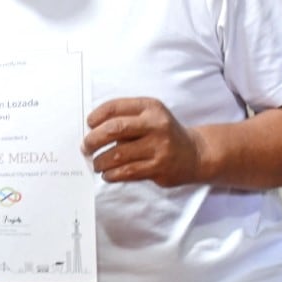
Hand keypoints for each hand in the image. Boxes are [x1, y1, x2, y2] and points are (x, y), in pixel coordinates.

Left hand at [82, 97, 206, 186]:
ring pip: (117, 154)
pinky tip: (108, 174)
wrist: (195, 153)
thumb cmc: (163, 134)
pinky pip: (127, 171)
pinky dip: (111, 174)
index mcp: (150, 107)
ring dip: (100, 161)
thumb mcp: (149, 117)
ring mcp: (159, 147)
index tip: (89, 124)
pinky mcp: (159, 167)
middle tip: (86, 147)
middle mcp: (156, 125)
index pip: (115, 107)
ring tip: (97, 163)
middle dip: (93, 139)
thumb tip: (92, 130)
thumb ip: (125, 118)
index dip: (97, 116)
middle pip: (114, 129)